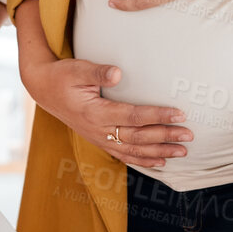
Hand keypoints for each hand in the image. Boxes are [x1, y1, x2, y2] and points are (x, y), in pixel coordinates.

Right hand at [19, 55, 190, 169]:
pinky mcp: (99, 139)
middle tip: (189, 135)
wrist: (43, 88)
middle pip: (137, 137)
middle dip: (165, 137)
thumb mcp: (77, 69)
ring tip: (182, 152)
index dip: (157, 116)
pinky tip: (160, 162)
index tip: (179, 114)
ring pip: (133, 150)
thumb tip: (118, 73)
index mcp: (95, 112)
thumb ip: (98, 72)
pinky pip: (123, 154)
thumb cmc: (62, 76)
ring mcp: (98, 137)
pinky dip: (143, 160)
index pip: (133, 117)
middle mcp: (98, 129)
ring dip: (159, 152)